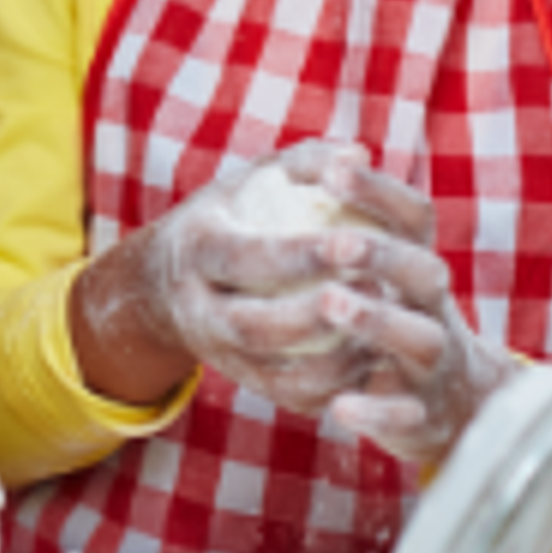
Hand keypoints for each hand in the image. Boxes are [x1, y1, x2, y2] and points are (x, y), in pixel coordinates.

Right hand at [74, 142, 504, 446]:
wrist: (170, 282)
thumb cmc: (232, 213)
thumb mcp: (253, 177)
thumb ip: (306, 162)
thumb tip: (358, 154)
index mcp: (196, 247)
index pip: (245, 257)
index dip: (299, 255)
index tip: (353, 242)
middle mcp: (198, 308)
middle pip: (253, 327)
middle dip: (315, 316)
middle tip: (375, 292)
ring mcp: (219, 354)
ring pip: (273, 376)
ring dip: (334, 361)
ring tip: (381, 329)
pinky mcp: (246, 382)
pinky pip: (291, 398)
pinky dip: (335, 387)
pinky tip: (373, 359)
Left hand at [300, 160, 511, 465]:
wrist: (452, 403)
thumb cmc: (395, 315)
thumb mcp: (381, 267)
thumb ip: (354, 213)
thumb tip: (339, 153)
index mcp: (419, 265)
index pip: (413, 216)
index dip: (377, 191)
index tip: (333, 172)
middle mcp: (434, 308)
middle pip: (423, 273)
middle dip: (382, 254)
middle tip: (335, 241)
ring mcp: (433, 363)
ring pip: (420, 339)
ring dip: (378, 320)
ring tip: (331, 302)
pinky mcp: (422, 415)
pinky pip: (404, 416)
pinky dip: (376, 413)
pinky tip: (339, 407)